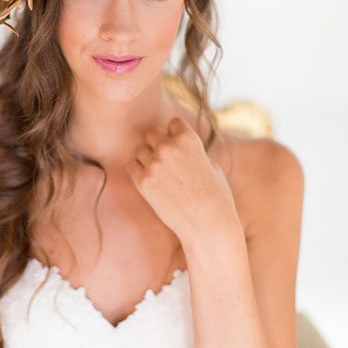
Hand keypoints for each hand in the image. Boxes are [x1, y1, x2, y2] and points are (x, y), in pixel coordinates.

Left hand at [125, 116, 242, 248]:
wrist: (207, 224)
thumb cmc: (215, 196)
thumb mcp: (211, 164)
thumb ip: (192, 150)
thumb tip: (178, 142)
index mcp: (188, 139)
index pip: (172, 123)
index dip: (175, 135)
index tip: (178, 149)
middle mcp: (169, 147)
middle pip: (152, 134)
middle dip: (158, 146)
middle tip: (167, 164)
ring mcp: (154, 164)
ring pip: (140, 150)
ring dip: (147, 158)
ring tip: (160, 175)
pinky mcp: (143, 182)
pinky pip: (132, 166)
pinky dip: (138, 172)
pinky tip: (151, 182)